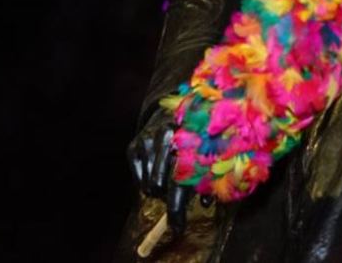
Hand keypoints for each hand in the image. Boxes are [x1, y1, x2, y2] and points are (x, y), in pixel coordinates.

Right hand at [127, 107, 196, 233]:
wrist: (169, 114)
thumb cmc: (192, 140)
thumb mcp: (202, 154)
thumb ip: (205, 177)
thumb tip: (206, 203)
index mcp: (191, 140)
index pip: (182, 181)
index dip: (178, 208)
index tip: (177, 229)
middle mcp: (169, 137)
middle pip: (163, 184)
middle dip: (169, 203)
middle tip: (174, 213)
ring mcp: (149, 140)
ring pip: (150, 184)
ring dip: (159, 191)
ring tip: (167, 183)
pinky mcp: (135, 144)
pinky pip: (138, 177)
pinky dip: (146, 182)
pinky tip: (155, 173)